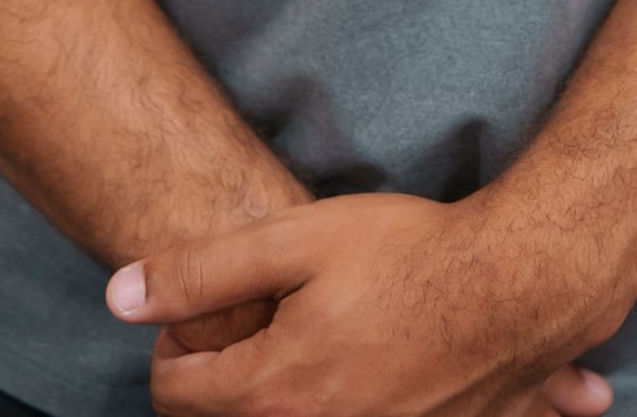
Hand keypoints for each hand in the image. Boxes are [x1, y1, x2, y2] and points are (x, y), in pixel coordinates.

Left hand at [106, 191, 624, 416]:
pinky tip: (367, 368)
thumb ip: (202, 272)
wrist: (518, 286)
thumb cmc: (409, 253)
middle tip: (247, 328)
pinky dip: (350, 403)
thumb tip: (118, 296)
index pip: (177, 395)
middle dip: (219, 383)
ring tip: (304, 343)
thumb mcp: (297, 238)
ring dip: (279, 397)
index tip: (196, 316)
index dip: (172, 347)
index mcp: (275, 392)